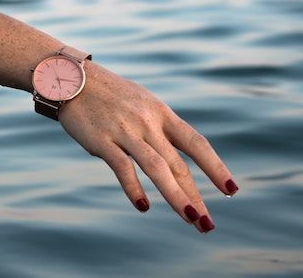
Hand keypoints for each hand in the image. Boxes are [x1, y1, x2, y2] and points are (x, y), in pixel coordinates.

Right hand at [58, 61, 236, 233]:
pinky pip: (122, 167)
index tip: (231, 190)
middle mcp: (148, 123)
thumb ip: (158, 128)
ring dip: (177, 196)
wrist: (71, 78)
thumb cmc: (109, 94)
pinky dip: (134, 187)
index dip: (215, 167)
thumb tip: (175, 157)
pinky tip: (143, 206)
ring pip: (157, 167)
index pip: (196, 144)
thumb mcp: (142, 104)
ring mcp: (126, 132)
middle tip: (207, 224)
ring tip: (191, 219)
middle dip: (195, 196)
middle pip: (178, 164)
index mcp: (162, 114)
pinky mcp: (102, 140)